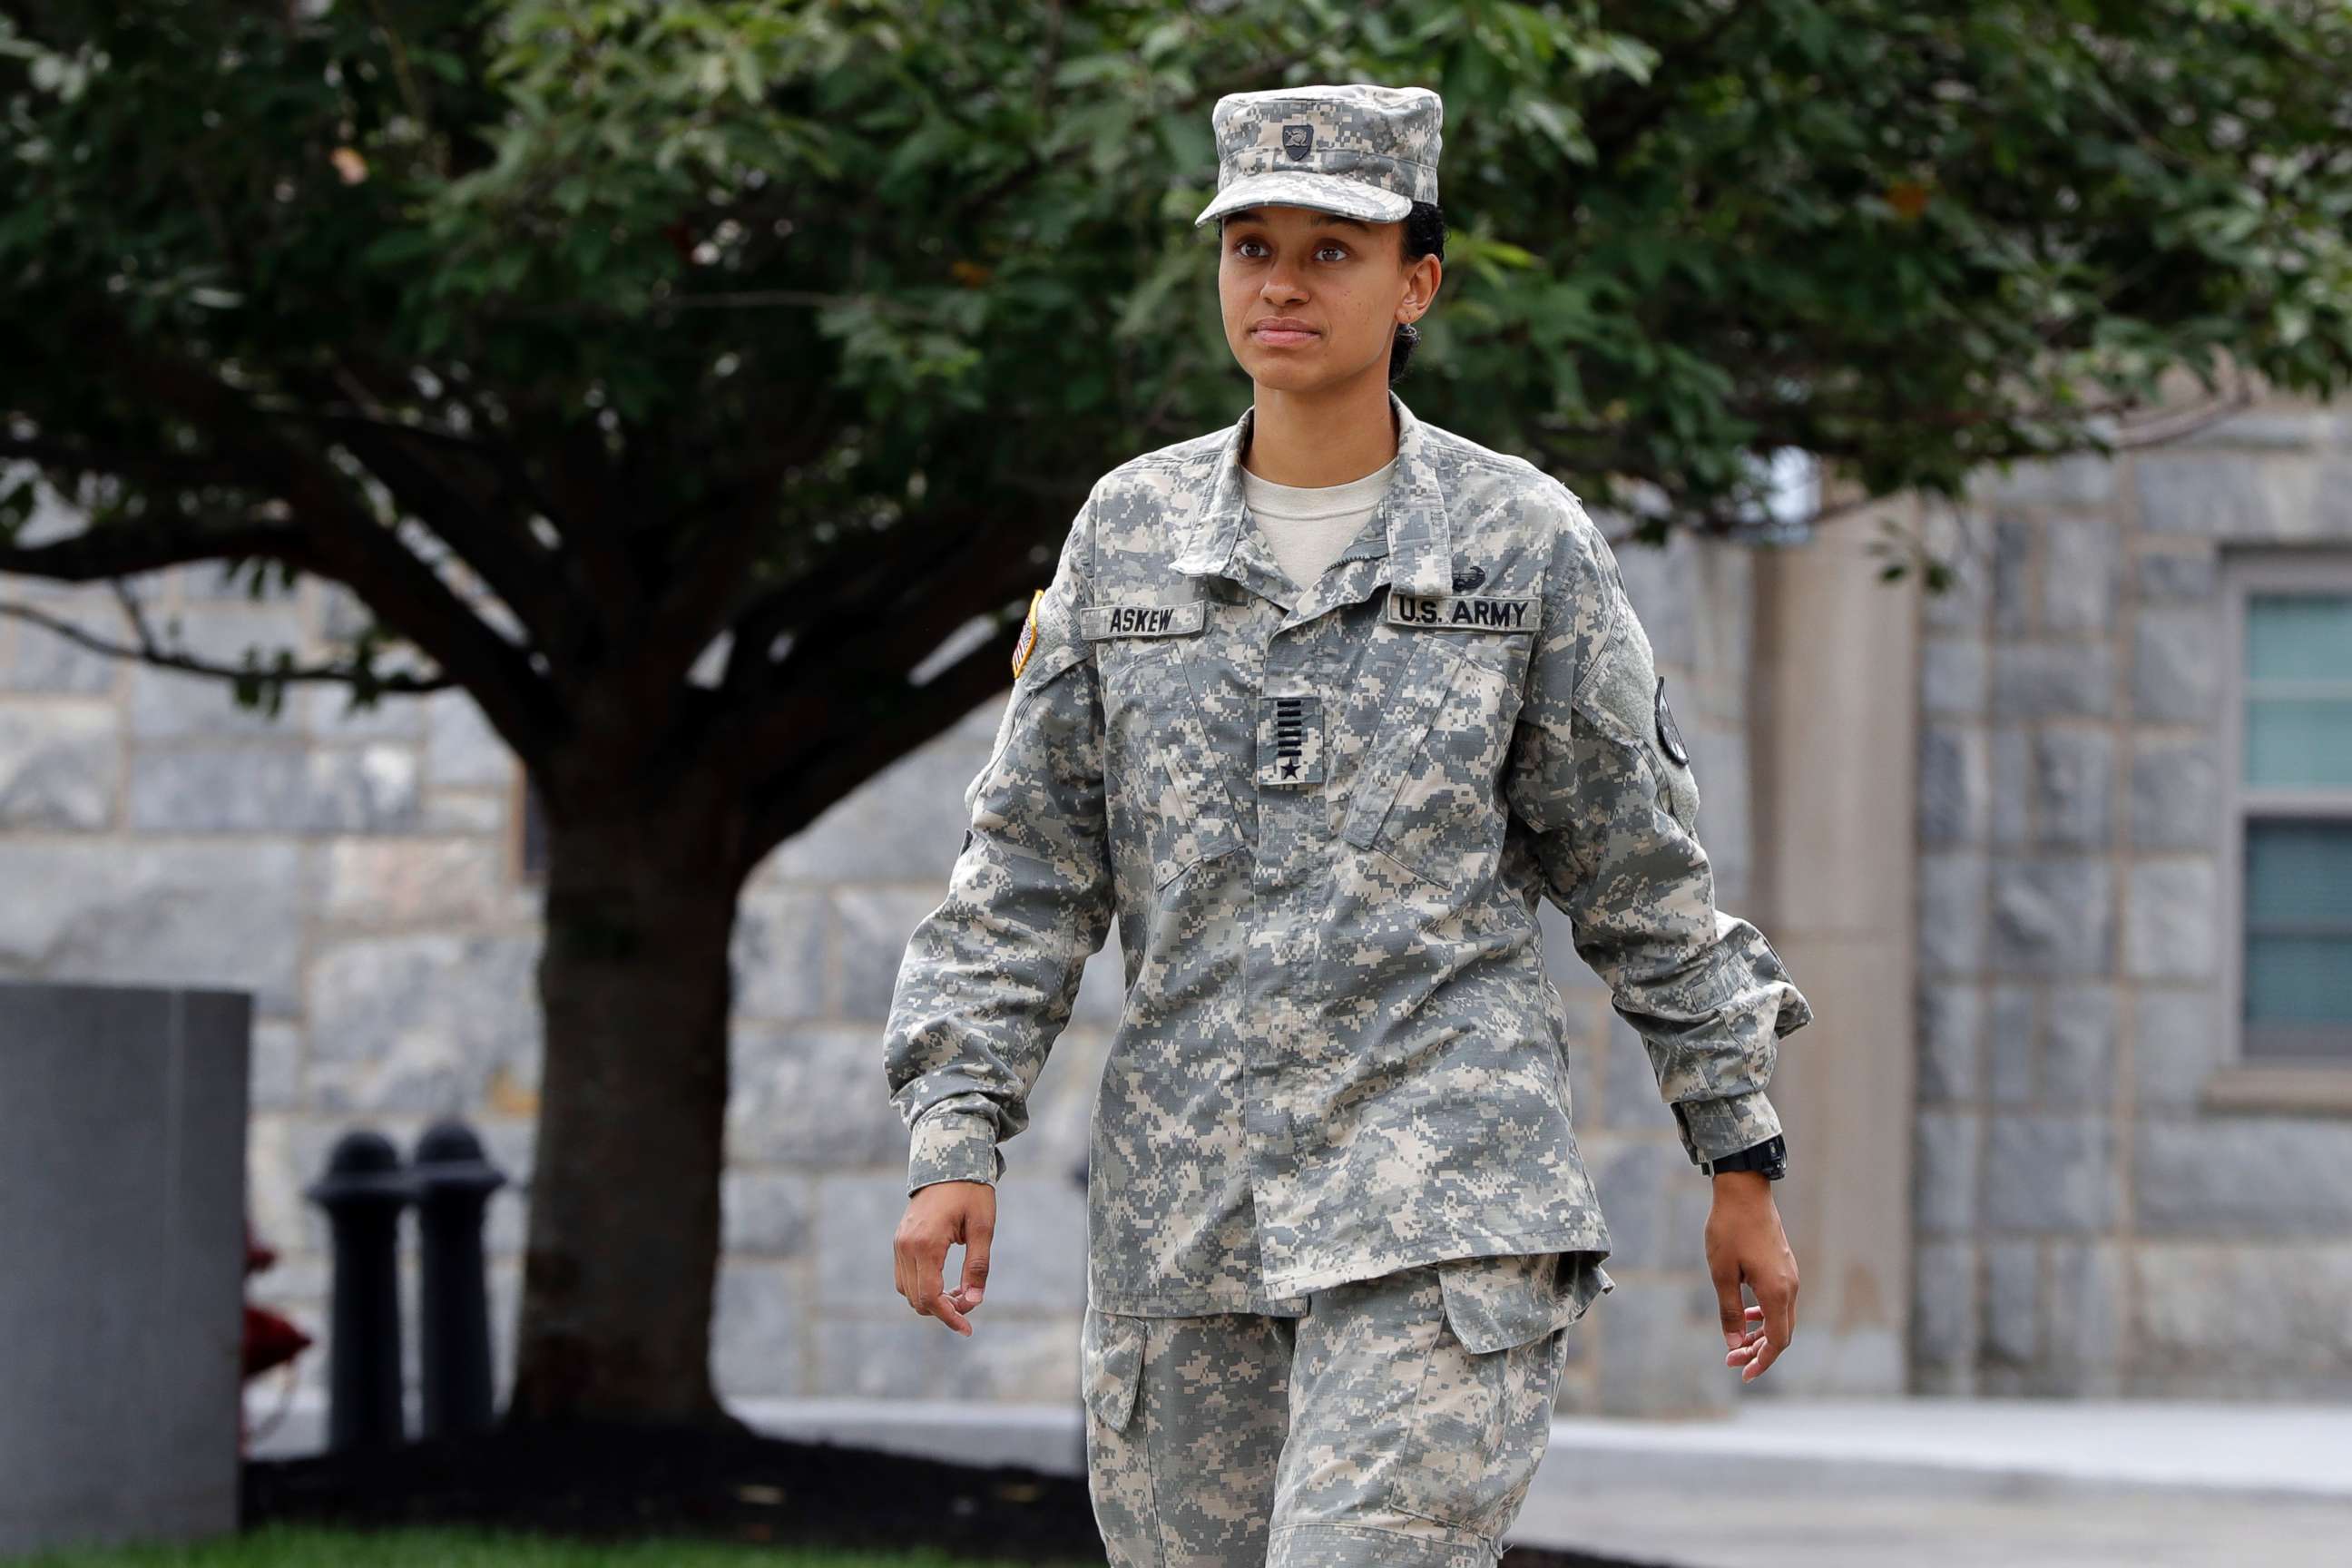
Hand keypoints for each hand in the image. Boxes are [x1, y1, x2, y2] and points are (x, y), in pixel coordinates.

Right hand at [894, 1180, 995, 1334]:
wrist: (948, 1159)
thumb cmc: (970, 1191)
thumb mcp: (983, 1227)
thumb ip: (978, 1266)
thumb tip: (974, 1302)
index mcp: (926, 1244)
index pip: (930, 1297)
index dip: (949, 1317)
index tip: (967, 1329)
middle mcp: (906, 1246)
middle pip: (917, 1299)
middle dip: (943, 1310)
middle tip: (970, 1302)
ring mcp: (899, 1243)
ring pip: (908, 1291)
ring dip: (931, 1300)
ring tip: (960, 1291)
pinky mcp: (900, 1240)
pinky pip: (905, 1276)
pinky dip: (922, 1286)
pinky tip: (945, 1281)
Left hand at [1704, 1171, 1797, 1381]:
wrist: (1744, 1191)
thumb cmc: (1729, 1230)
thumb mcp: (1722, 1274)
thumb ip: (1729, 1312)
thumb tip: (1733, 1345)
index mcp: (1777, 1292)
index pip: (1777, 1341)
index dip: (1761, 1361)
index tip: (1742, 1373)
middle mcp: (1790, 1287)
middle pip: (1782, 1333)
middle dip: (1759, 1352)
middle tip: (1731, 1360)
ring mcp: (1790, 1276)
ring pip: (1781, 1318)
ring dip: (1761, 1334)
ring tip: (1736, 1342)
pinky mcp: (1785, 1267)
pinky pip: (1779, 1302)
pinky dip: (1764, 1315)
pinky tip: (1745, 1314)